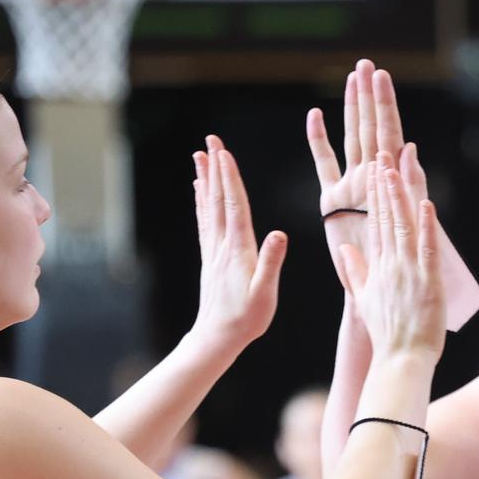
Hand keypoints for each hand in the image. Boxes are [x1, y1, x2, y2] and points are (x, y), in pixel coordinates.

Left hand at [193, 136, 286, 347]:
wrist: (217, 338)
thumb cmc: (245, 320)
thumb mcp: (265, 294)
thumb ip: (271, 263)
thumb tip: (279, 234)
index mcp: (238, 250)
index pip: (234, 206)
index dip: (229, 177)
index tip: (224, 152)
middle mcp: (222, 245)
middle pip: (217, 198)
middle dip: (215, 167)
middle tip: (210, 141)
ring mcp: (213, 250)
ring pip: (208, 206)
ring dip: (205, 179)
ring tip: (200, 155)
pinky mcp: (210, 258)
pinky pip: (205, 222)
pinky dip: (202, 202)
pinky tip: (199, 190)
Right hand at [308, 59, 426, 288]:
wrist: (376, 291)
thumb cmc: (399, 264)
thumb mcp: (410, 223)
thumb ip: (411, 187)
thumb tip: (410, 149)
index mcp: (391, 182)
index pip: (389, 134)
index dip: (385, 105)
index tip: (383, 76)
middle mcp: (371, 178)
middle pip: (371, 128)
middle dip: (369, 97)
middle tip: (366, 64)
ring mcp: (351, 186)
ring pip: (351, 138)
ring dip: (352, 109)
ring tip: (352, 77)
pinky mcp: (332, 200)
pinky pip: (324, 164)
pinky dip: (318, 141)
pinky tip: (314, 116)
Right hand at [340, 157, 443, 362]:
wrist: (400, 359)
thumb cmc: (388, 334)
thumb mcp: (365, 299)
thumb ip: (355, 271)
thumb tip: (344, 249)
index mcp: (377, 267)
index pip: (374, 223)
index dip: (374, 195)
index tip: (374, 171)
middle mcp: (390, 264)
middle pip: (385, 217)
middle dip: (384, 184)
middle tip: (381, 155)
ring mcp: (408, 271)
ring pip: (403, 225)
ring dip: (400, 194)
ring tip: (396, 166)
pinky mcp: (427, 280)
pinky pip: (427, 247)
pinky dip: (427, 225)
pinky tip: (426, 202)